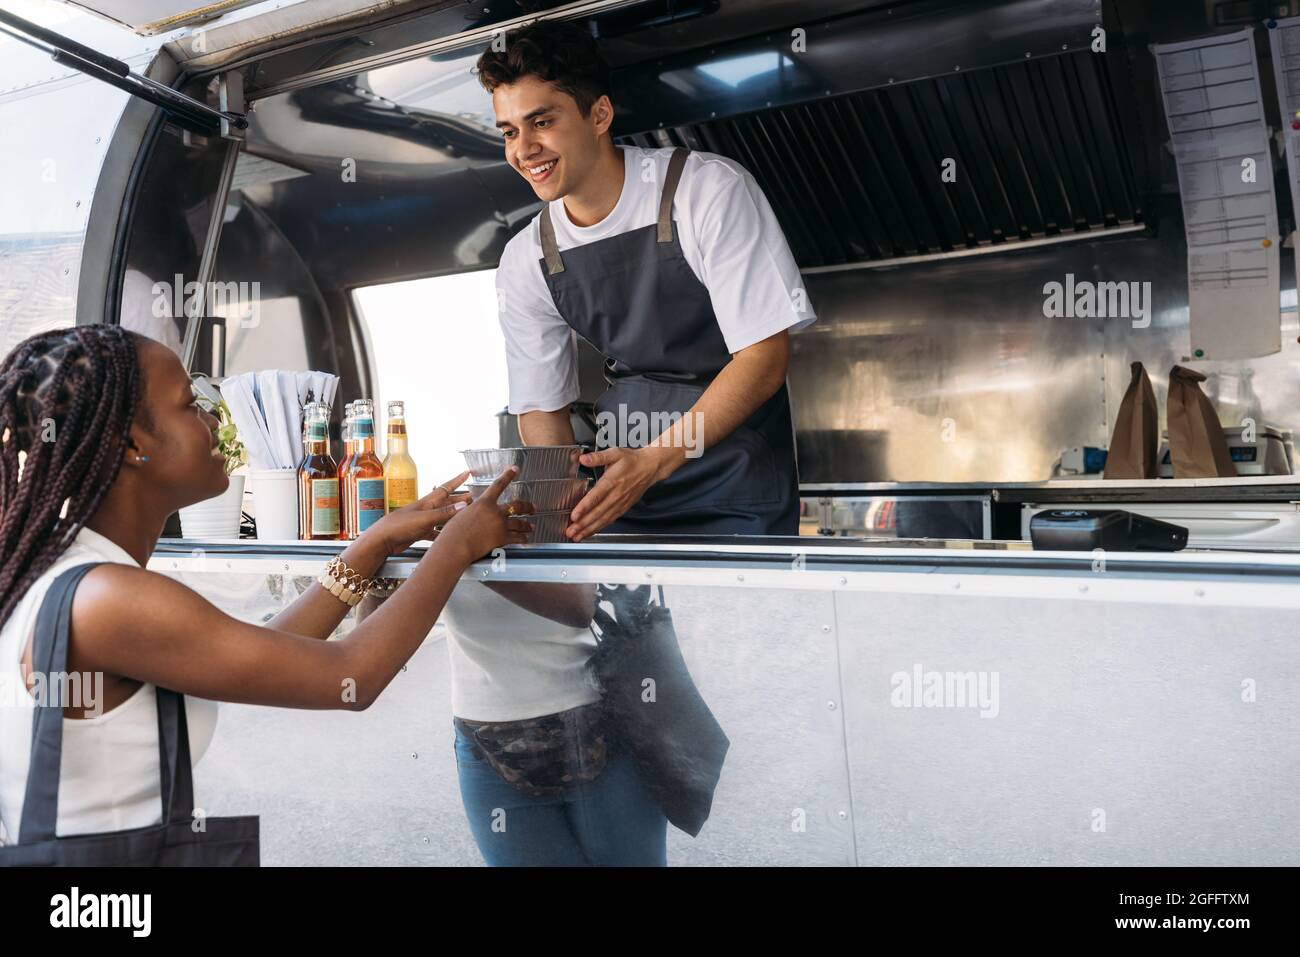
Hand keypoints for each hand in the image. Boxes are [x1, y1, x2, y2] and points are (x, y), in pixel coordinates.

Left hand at [363, 471, 472, 554]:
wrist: (382, 540)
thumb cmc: (398, 525)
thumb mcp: (425, 518)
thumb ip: (444, 513)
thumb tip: (463, 505)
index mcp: (428, 502)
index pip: (446, 487)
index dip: (458, 480)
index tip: (467, 473)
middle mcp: (426, 509)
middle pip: (447, 502)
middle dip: (460, 498)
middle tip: (472, 496)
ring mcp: (423, 521)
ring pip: (443, 516)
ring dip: (453, 515)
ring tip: (464, 514)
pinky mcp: (419, 532)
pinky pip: (435, 531)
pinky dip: (443, 533)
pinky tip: (448, 536)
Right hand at [435, 466, 534, 562]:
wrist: (455, 546)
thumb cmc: (453, 532)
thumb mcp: (461, 513)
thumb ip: (474, 511)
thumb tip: (477, 513)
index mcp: (484, 502)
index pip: (499, 484)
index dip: (508, 475)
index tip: (514, 469)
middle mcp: (495, 512)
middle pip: (517, 506)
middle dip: (528, 507)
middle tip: (533, 507)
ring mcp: (500, 525)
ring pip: (520, 523)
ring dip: (527, 525)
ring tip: (531, 526)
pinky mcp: (502, 539)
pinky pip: (517, 537)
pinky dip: (523, 538)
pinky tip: (525, 538)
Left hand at [566, 446, 680, 540]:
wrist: (649, 468)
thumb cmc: (632, 461)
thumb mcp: (614, 453)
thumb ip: (598, 457)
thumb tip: (583, 458)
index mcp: (612, 481)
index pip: (596, 496)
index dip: (584, 507)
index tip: (574, 515)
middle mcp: (616, 495)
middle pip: (597, 512)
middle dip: (583, 524)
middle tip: (571, 531)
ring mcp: (620, 504)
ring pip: (603, 519)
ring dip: (589, 529)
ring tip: (577, 536)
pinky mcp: (623, 508)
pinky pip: (610, 520)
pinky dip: (599, 528)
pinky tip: (590, 532)